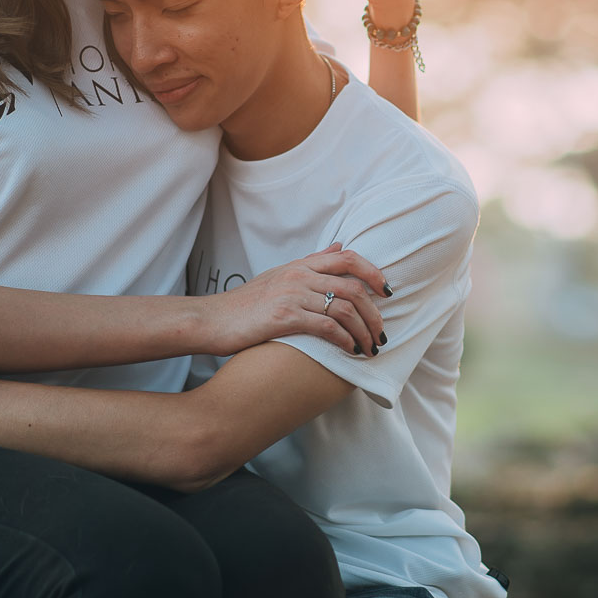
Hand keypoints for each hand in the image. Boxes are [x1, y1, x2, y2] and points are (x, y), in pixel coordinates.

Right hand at [208, 242, 388, 357]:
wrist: (210, 320)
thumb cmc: (244, 304)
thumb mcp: (279, 275)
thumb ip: (311, 262)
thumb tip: (338, 246)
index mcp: (299, 265)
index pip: (348, 258)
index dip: (373, 272)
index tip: (387, 292)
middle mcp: (298, 275)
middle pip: (353, 287)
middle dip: (375, 312)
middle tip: (382, 333)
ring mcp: (292, 294)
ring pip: (344, 308)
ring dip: (364, 331)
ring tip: (371, 348)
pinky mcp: (284, 316)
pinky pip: (327, 325)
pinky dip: (345, 339)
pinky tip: (351, 351)